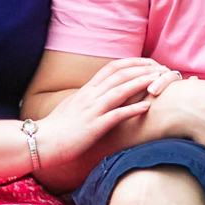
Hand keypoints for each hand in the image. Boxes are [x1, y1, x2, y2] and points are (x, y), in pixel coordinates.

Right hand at [37, 57, 174, 167]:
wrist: (42, 142)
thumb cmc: (58, 127)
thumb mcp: (74, 105)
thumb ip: (89, 97)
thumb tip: (101, 92)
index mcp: (87, 89)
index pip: (112, 67)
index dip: (132, 62)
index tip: (149, 62)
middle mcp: (90, 96)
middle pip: (119, 75)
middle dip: (143, 69)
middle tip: (162, 69)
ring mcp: (92, 110)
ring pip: (120, 91)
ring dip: (141, 84)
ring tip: (159, 81)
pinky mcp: (93, 127)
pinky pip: (116, 115)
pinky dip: (132, 110)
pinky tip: (147, 107)